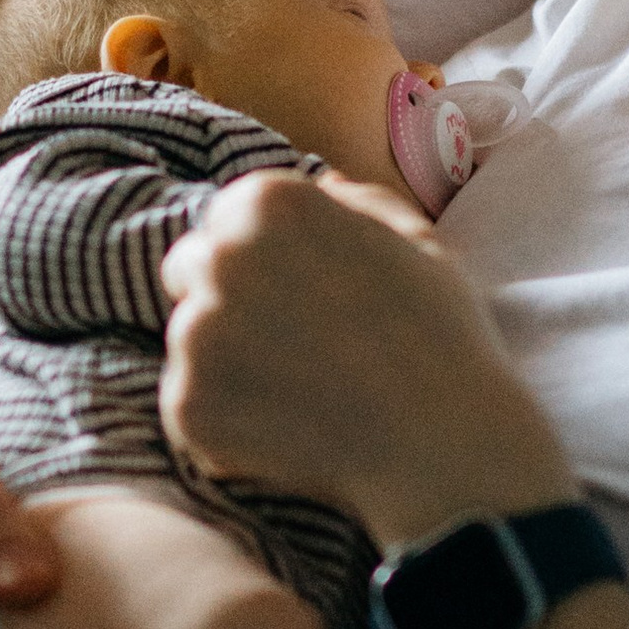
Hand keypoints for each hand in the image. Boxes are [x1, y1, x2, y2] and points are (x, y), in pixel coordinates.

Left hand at [160, 171, 569, 549]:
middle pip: (188, 270)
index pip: (224, 218)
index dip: (260, 256)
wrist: (441, 443)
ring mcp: (196, 333)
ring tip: (300, 393)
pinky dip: (227, 421)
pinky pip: (191, 405)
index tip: (296, 294)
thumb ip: (358, 203)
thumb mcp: (416, 241)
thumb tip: (323, 185)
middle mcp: (220, 257)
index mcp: (269, 204)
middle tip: (290, 345)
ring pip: (190, 341)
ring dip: (226, 362)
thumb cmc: (441, 336)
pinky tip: (288, 430)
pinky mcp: (186, 403)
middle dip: (224, 300)